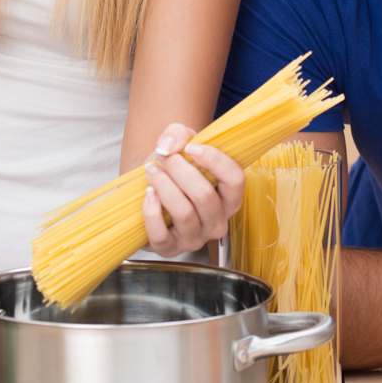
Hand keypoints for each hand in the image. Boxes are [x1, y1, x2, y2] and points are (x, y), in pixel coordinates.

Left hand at [141, 123, 243, 256]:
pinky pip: (161, 234)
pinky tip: (148, 194)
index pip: (235, 180)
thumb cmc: (173, 168)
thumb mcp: (180, 143)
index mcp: (229, 198)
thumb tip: (169, 145)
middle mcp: (217, 222)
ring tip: (152, 170)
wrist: (146, 189)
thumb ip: (178, 134)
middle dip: (181, 171)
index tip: (192, 147)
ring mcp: (194, 238)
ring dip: (164, 187)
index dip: (215, 161)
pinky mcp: (169, 248)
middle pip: (205, 196)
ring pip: (184, 213)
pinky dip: (151, 211)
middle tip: (164, 157)